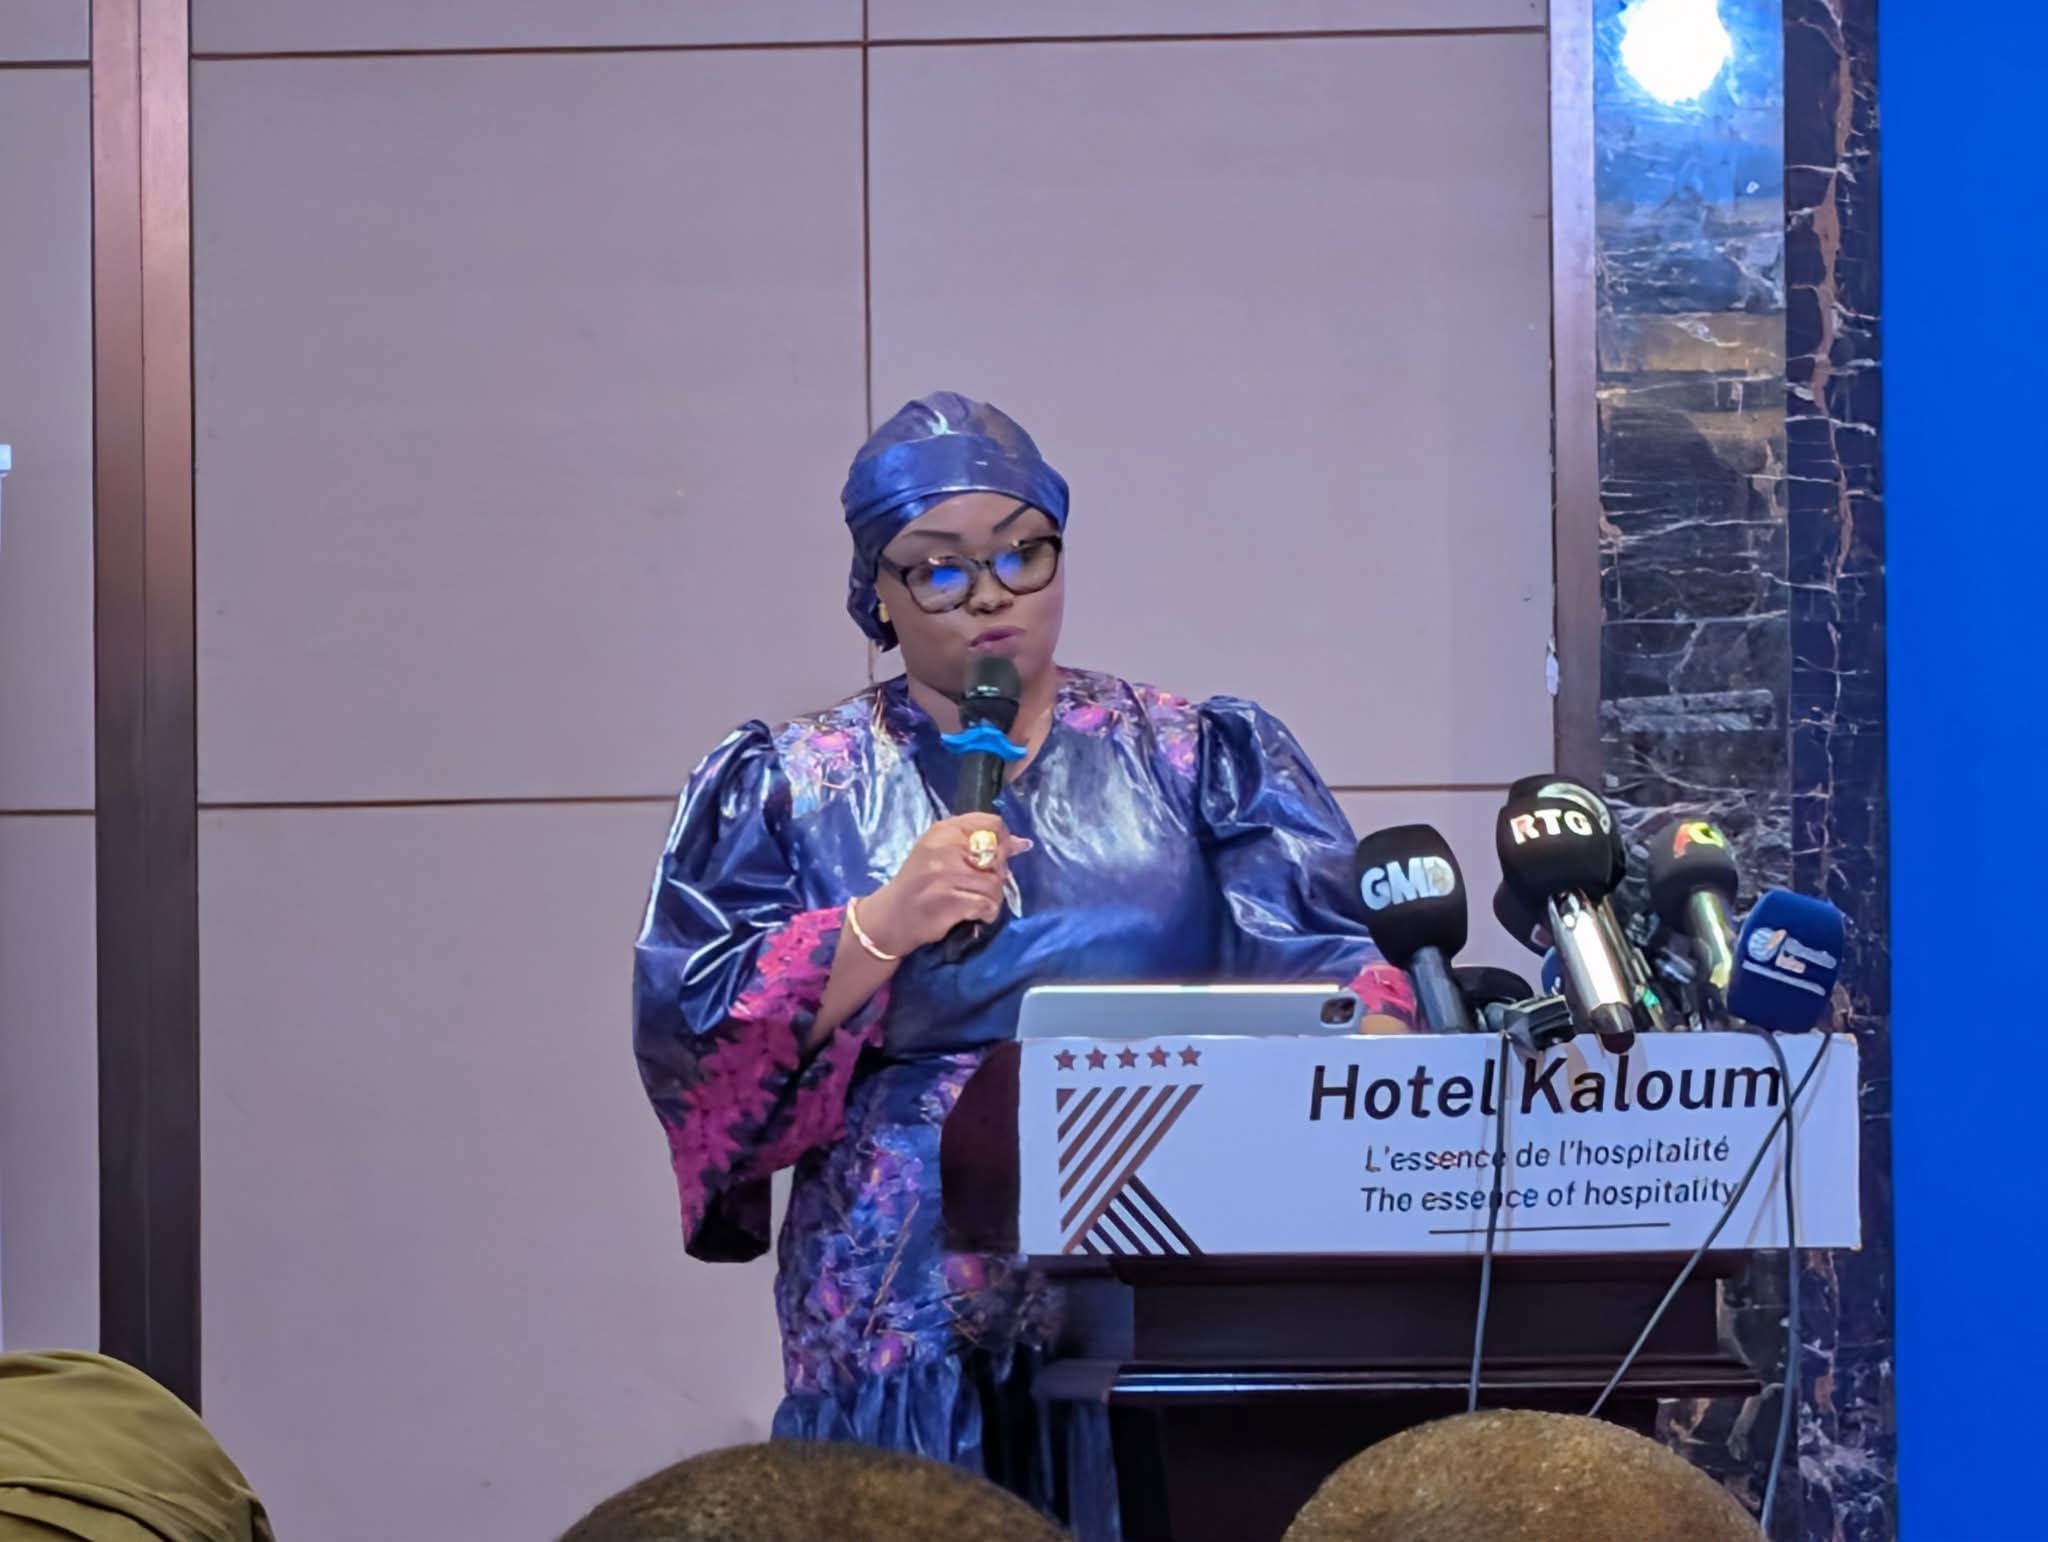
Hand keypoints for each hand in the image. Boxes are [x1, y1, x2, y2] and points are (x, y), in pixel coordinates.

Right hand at [857, 814, 1032, 955]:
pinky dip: (986, 913)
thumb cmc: (919, 883)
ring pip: (996, 884)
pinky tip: (974, 914)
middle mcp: (945, 847)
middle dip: (996, 875)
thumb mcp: (942, 853)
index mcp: (944, 830)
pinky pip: (987, 905)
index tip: (994, 858)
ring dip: (991, 898)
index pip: (992, 824)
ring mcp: (947, 874)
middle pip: (998, 856)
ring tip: (974, 902)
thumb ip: (979, 844)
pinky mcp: (951, 900)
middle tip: (978, 885)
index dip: (1002, 842)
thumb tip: (1022, 843)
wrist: (891, 916)